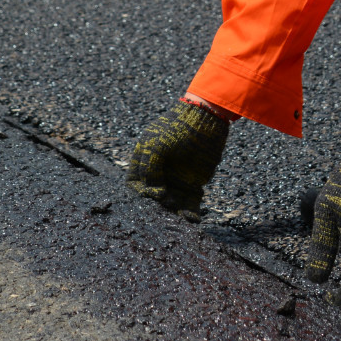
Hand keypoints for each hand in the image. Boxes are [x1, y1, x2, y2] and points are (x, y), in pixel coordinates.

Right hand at [126, 100, 229, 214]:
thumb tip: (156, 195)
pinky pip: (190, 204)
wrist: (205, 121)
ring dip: (176, 214)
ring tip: (182, 218)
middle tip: (169, 206)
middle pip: (154, 199)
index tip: (151, 195)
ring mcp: (176, 181)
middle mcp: (159, 175)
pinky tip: (193, 220)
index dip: (140, 193)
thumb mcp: (156, 145)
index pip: (135, 185)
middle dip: (159, 207)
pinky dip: (191, 214)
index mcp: (144, 163)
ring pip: (173, 205)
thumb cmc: (176, 129)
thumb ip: (149, 169)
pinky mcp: (194, 186)